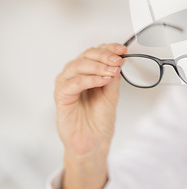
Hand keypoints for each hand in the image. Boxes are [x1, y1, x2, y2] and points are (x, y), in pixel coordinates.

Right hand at [54, 43, 126, 187]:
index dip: (110, 48)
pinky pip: (73, 83)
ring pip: (78, 66)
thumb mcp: (112, 93)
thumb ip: (114, 76)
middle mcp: (74, 75)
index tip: (123, 49)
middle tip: (118, 60)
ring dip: (98, 66)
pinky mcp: (60, 97)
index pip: (96, 52)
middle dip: (105, 56)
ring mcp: (66, 84)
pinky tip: (103, 80)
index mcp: (87, 71)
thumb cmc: (100, 118)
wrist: (94, 141)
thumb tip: (121, 58)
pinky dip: (89, 79)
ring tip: (112, 71)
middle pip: (86, 55)